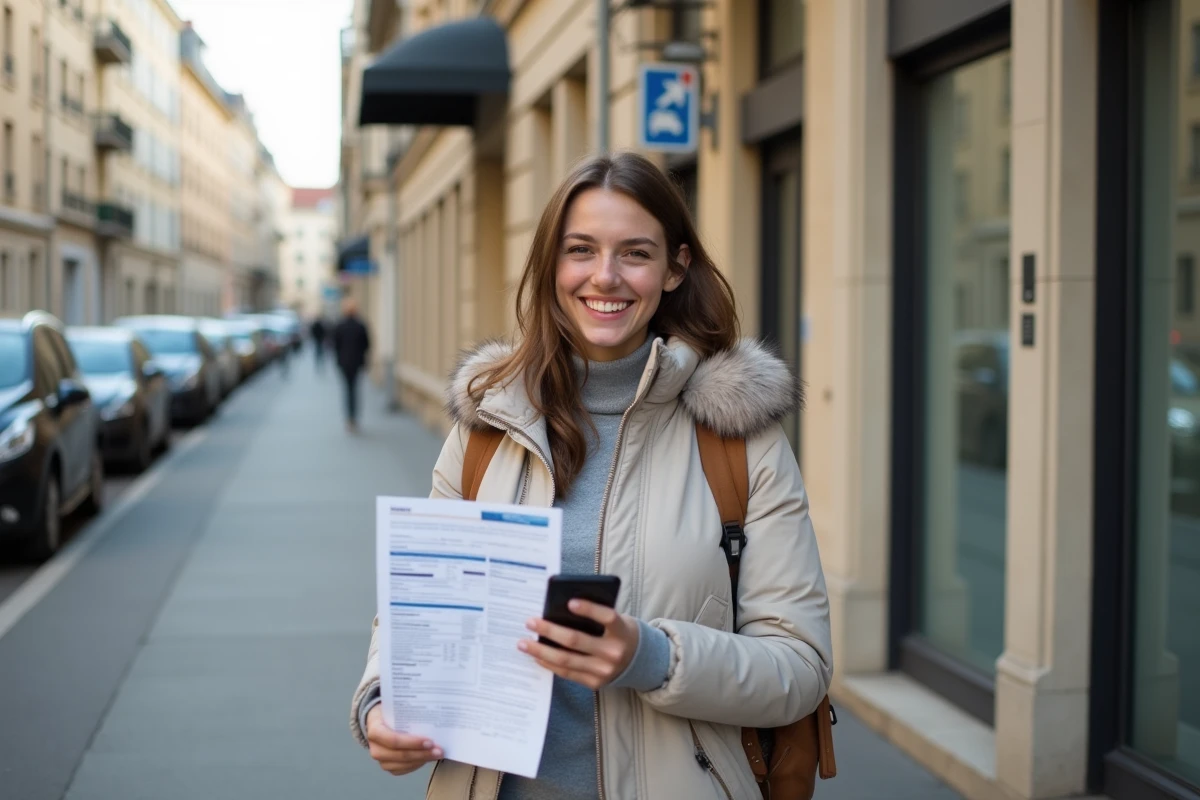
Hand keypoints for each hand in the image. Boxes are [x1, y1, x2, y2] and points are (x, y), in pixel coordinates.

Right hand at [365, 704, 442, 775]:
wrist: (378, 719)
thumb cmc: (390, 711)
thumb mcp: (394, 705)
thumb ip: (409, 708)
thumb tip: (432, 710)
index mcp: (374, 729)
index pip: (393, 740)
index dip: (412, 743)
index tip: (430, 741)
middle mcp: (374, 747)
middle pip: (399, 755)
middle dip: (421, 754)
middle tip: (439, 750)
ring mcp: (380, 758)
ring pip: (401, 765)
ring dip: (421, 760)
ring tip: (437, 754)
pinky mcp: (387, 765)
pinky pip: (402, 770)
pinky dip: (416, 765)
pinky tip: (427, 758)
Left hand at [518, 599, 639, 689]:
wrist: (639, 662)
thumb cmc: (620, 633)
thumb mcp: (617, 620)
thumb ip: (596, 616)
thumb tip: (560, 609)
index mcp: (622, 631)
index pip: (607, 618)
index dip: (589, 610)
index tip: (569, 602)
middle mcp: (613, 653)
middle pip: (576, 641)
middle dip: (549, 630)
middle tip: (530, 622)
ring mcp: (603, 671)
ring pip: (566, 660)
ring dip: (541, 651)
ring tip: (523, 643)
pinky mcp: (594, 683)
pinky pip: (567, 673)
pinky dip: (549, 664)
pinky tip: (536, 656)